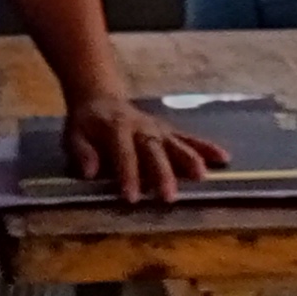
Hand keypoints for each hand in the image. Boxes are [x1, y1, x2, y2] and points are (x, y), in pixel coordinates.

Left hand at [61, 91, 227, 203]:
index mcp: (115, 128)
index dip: (127, 175)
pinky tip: (223, 158)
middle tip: (169, 196)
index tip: (131, 198)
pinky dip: (206, 147)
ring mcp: (158, 127)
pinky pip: (189, 138)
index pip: (123, 153)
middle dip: (162, 173)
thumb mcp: (73, 135)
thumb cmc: (87, 124)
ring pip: (175, 143)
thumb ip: (81, 152)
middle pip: (153, 150)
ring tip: (201, 176)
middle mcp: (141, 126)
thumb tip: (89, 172)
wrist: (101, 98)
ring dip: (189, 159)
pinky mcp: (169, 130)